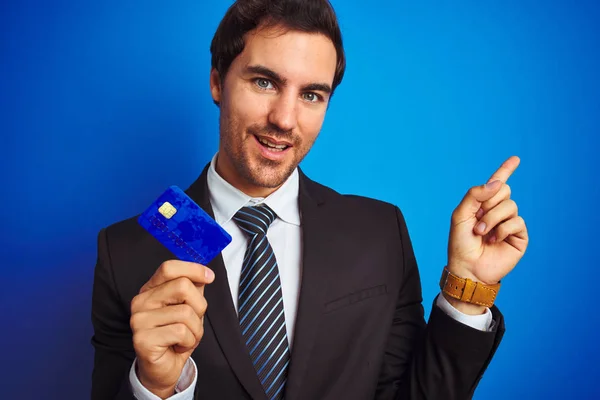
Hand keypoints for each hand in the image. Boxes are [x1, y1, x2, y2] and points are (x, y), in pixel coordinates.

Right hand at [130, 260, 213, 397]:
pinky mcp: (142, 339)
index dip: (193, 269)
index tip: (210, 277)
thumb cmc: (177, 336)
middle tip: (194, 321)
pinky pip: (181, 332)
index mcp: (150, 290)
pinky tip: (178, 346)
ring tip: (186, 337)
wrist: (164, 368)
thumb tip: (205, 273)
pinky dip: (189, 341)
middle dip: (199, 306)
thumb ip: (193, 288)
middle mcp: (141, 301)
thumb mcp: (189, 307)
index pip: (169, 268)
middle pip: (182, 286)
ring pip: (185, 312)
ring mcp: (139, 320)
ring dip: (195, 329)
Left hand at [446, 156, 528, 310]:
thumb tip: (497, 182)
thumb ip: (475, 195)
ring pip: (510, 206)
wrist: (467, 268)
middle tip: (477, 221)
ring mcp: (509, 223)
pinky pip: (517, 221)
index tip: (515, 159)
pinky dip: (502, 229)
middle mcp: (497, 211)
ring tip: (481, 233)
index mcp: (483, 204)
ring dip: (492, 219)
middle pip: (504, 190)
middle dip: (489, 204)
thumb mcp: (460, 215)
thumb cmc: (460, 243)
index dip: (505, 170)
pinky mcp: (518, 236)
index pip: (496, 184)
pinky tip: (493, 240)